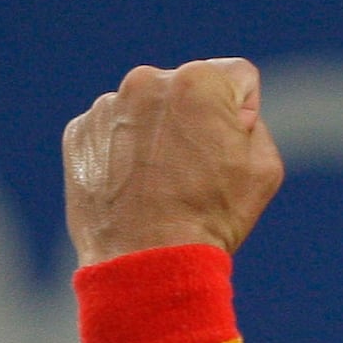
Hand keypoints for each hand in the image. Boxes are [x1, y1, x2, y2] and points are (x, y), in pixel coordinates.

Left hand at [62, 59, 284, 265]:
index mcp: (199, 80)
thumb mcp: (264, 169)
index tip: (227, 152)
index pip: (236, 78)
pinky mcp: (78, 133)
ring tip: (158, 185)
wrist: (145, 264)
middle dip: (193, 120)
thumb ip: (254, 123)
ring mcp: (106, 107)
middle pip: (186, 90)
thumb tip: (227, 116)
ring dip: (155, 135)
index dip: (242, 117)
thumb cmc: (210, 219)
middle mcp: (147, 81)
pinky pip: (111, 131)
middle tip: (192, 172)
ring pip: (145, 110)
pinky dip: (121, 152)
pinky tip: (131, 187)